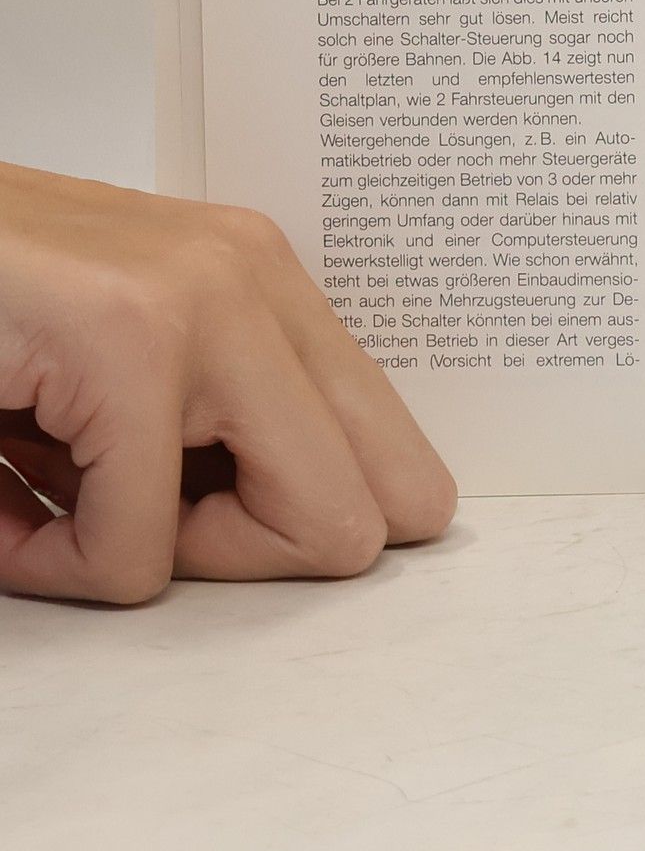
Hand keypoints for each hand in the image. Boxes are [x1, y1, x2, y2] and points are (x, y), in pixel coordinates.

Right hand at [0, 161, 455, 604]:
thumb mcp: (124, 368)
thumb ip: (216, 436)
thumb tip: (335, 538)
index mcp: (270, 291)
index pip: (391, 462)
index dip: (299, 531)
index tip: (190, 523)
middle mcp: (258, 285)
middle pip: (375, 507)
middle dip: (262, 557)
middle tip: (138, 533)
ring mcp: (203, 305)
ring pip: (298, 528)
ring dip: (157, 558)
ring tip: (48, 494)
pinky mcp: (124, 341)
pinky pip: (134, 548)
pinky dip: (52, 566)